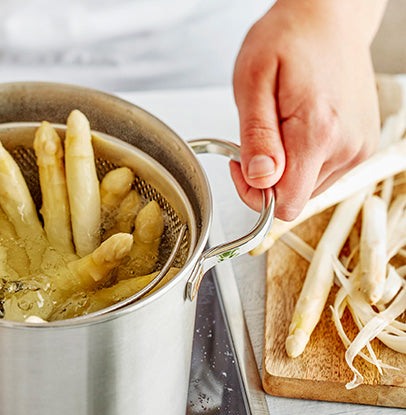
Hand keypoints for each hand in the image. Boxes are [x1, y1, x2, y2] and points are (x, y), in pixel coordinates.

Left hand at [231, 0, 385, 220]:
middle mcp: (346, 146)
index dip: (255, 195)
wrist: (329, 15)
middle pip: (295, 199)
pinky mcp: (362, 146)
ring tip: (281, 127)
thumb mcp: (254, 82)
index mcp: (318, 133)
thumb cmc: (290, 38)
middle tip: (257, 139)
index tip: (242, 165)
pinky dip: (304, 161)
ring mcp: (358, 148)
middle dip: (267, 180)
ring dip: (286, 170)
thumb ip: (256, 136)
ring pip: (308, 189)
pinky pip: (323, 174)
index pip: (285, 204)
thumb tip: (260, 178)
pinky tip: (299, 128)